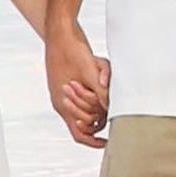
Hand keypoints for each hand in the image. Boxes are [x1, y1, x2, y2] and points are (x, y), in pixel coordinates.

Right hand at [44, 24, 111, 148]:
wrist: (60, 33)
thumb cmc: (72, 51)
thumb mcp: (89, 73)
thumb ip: (100, 94)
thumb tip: (111, 110)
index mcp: (63, 104)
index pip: (79, 133)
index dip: (93, 142)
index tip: (109, 143)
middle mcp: (62, 102)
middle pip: (85, 122)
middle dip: (100, 117)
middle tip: (116, 112)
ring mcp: (65, 93)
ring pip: (88, 107)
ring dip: (100, 101)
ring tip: (109, 88)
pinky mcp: (70, 84)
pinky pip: (87, 96)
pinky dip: (97, 92)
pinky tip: (104, 80)